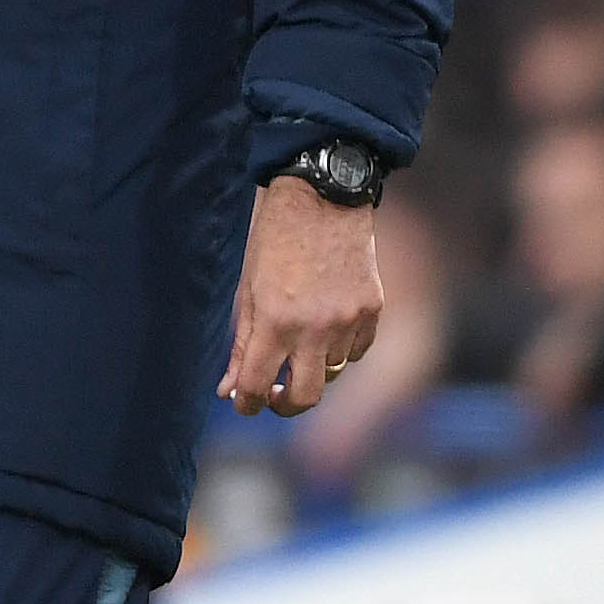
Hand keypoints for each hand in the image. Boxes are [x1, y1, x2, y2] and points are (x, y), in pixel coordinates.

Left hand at [222, 177, 380, 417]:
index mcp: (275, 320)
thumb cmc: (273, 241)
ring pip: (332, 371)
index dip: (247, 402)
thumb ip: (241, 344)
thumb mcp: (246, 290)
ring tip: (298, 337)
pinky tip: (325, 324)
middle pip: (306, 397)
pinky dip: (339, 348)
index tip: (242, 402)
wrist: (322, 199)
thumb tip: (229, 391)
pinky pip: (356, 350)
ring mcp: (350, 320)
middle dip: (285, 404)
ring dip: (312, 366)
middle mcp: (316, 327)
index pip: (259, 385)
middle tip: (273, 396)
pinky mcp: (374, 311)